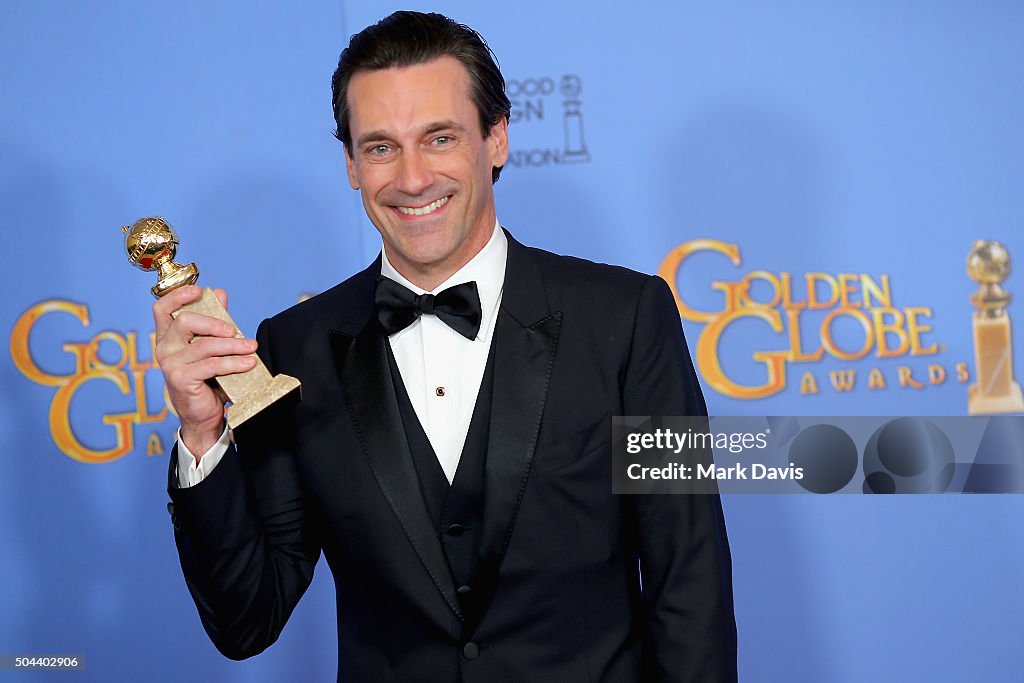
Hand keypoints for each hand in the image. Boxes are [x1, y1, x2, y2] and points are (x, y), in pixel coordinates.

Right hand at [153, 285, 257, 458]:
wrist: (204, 414)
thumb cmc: (207, 378)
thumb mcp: (211, 347)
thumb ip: (214, 321)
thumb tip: (219, 293)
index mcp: (168, 336)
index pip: (162, 308)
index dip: (179, 295)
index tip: (199, 291)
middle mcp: (164, 348)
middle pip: (185, 321)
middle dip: (215, 322)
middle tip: (235, 330)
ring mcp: (170, 364)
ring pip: (205, 345)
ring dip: (233, 345)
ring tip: (252, 347)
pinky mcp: (180, 379)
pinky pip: (211, 365)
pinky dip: (233, 362)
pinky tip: (248, 363)